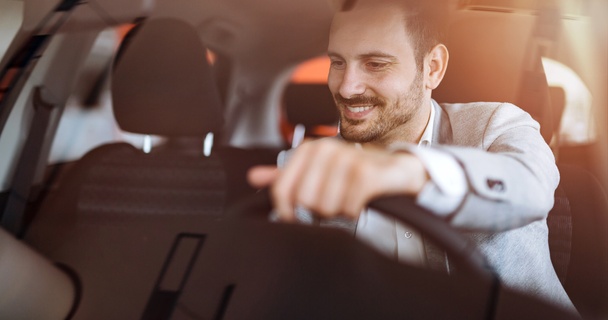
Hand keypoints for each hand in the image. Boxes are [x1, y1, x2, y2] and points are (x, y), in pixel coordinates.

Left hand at [248, 139, 428, 221]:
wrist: (396, 170)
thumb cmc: (354, 173)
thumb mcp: (318, 171)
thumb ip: (286, 175)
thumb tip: (252, 176)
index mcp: (309, 149)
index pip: (281, 190)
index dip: (286, 211)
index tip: (296, 217)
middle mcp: (326, 149)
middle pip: (304, 202)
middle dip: (320, 210)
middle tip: (334, 201)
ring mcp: (347, 159)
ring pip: (325, 207)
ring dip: (339, 211)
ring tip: (349, 199)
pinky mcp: (366, 173)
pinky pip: (347, 208)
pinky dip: (354, 212)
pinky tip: (361, 201)